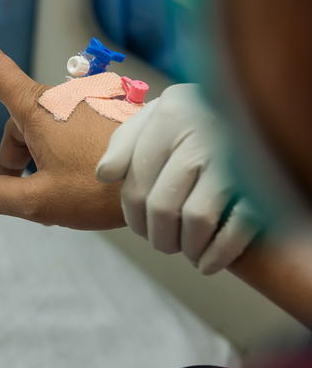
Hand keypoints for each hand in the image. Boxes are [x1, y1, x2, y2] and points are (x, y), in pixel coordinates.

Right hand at [0, 39, 124, 228]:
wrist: (162, 178)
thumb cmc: (100, 187)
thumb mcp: (41, 201)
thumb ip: (2, 197)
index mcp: (37, 109)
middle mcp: (63, 98)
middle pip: (22, 120)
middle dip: (15, 157)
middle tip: (17, 193)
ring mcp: (90, 103)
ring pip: (52, 130)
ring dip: (44, 159)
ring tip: (56, 197)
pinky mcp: (113, 114)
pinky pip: (79, 130)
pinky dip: (70, 154)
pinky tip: (82, 185)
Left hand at [96, 83, 258, 274]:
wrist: (258, 104)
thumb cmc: (198, 116)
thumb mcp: (157, 115)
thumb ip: (125, 142)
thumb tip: (104, 175)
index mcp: (170, 119)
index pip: (136, 186)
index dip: (134, 218)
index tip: (142, 228)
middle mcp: (202, 135)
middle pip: (162, 207)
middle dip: (159, 237)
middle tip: (165, 243)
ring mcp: (235, 159)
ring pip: (197, 219)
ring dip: (187, 246)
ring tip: (187, 250)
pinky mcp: (264, 182)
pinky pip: (238, 226)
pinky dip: (219, 253)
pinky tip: (208, 263)